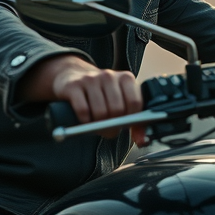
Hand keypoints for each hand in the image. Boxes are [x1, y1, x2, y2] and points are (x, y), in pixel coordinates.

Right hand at [19, 55, 146, 143]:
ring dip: (97, 124)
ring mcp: (90, 79)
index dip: (130, 118)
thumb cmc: (101, 94)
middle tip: (107, 127)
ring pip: (100, 112)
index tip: (123, 122)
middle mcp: (109, 76)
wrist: (72, 75)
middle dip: (112, 125)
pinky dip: (84, 121)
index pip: (135, 103)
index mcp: (126, 78)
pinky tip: (84, 118)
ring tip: (96, 123)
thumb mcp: (120, 101)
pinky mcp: (73, 86)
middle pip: (117, 110)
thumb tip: (142, 140)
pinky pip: (83, 111)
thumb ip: (134, 121)